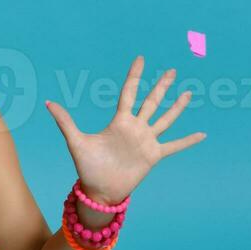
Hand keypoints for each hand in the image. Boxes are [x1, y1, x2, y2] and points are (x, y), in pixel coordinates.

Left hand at [44, 55, 205, 205]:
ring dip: (177, 106)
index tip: (141, 59)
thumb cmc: (87, 167)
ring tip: (188, 93)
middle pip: (151, 101)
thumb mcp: (76, 141)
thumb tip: (48, 102)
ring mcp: (146, 141)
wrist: (100, 190)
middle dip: (161, 86)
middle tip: (172, 70)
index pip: (129, 92)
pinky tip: (202, 134)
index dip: (135, 75)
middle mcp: (135, 128)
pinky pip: (175, 146)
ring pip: (165, 119)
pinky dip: (188, 141)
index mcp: (119, 121)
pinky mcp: (154, 155)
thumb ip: (65, 121)